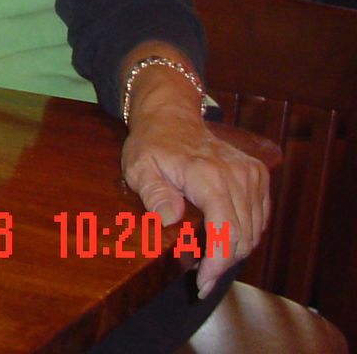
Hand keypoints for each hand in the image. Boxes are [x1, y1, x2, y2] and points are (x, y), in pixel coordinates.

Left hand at [122, 108, 269, 297]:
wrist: (172, 116)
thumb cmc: (152, 143)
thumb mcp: (139, 167)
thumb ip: (154, 193)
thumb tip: (168, 220)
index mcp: (208, 175)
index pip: (226, 231)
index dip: (217, 263)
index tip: (202, 282)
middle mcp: (237, 176)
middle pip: (243, 237)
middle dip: (223, 263)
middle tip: (200, 277)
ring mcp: (252, 175)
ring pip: (254, 231)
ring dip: (235, 251)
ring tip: (209, 260)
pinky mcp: (258, 176)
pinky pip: (260, 217)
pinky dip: (245, 234)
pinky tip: (224, 240)